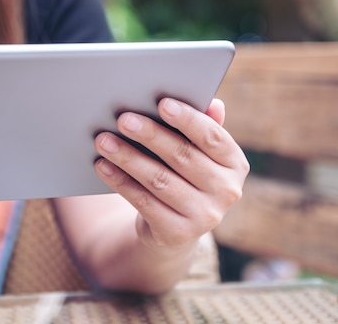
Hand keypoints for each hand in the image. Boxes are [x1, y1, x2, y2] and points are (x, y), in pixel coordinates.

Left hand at [93, 98, 248, 249]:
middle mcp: (226, 192)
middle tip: (123, 119)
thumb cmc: (184, 174)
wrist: (175, 226)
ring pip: (159, 180)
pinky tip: (103, 165)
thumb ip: (203, 126)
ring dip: (128, 157)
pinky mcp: (178, 233)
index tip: (162, 103)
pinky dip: (120, 181)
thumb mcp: (197, 152)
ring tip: (104, 140)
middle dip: (150, 135)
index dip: (188, 119)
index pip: (213, 137)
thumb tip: (213, 103)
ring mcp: (204, 216)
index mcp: (235, 164)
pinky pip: (143, 202)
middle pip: (182, 156)